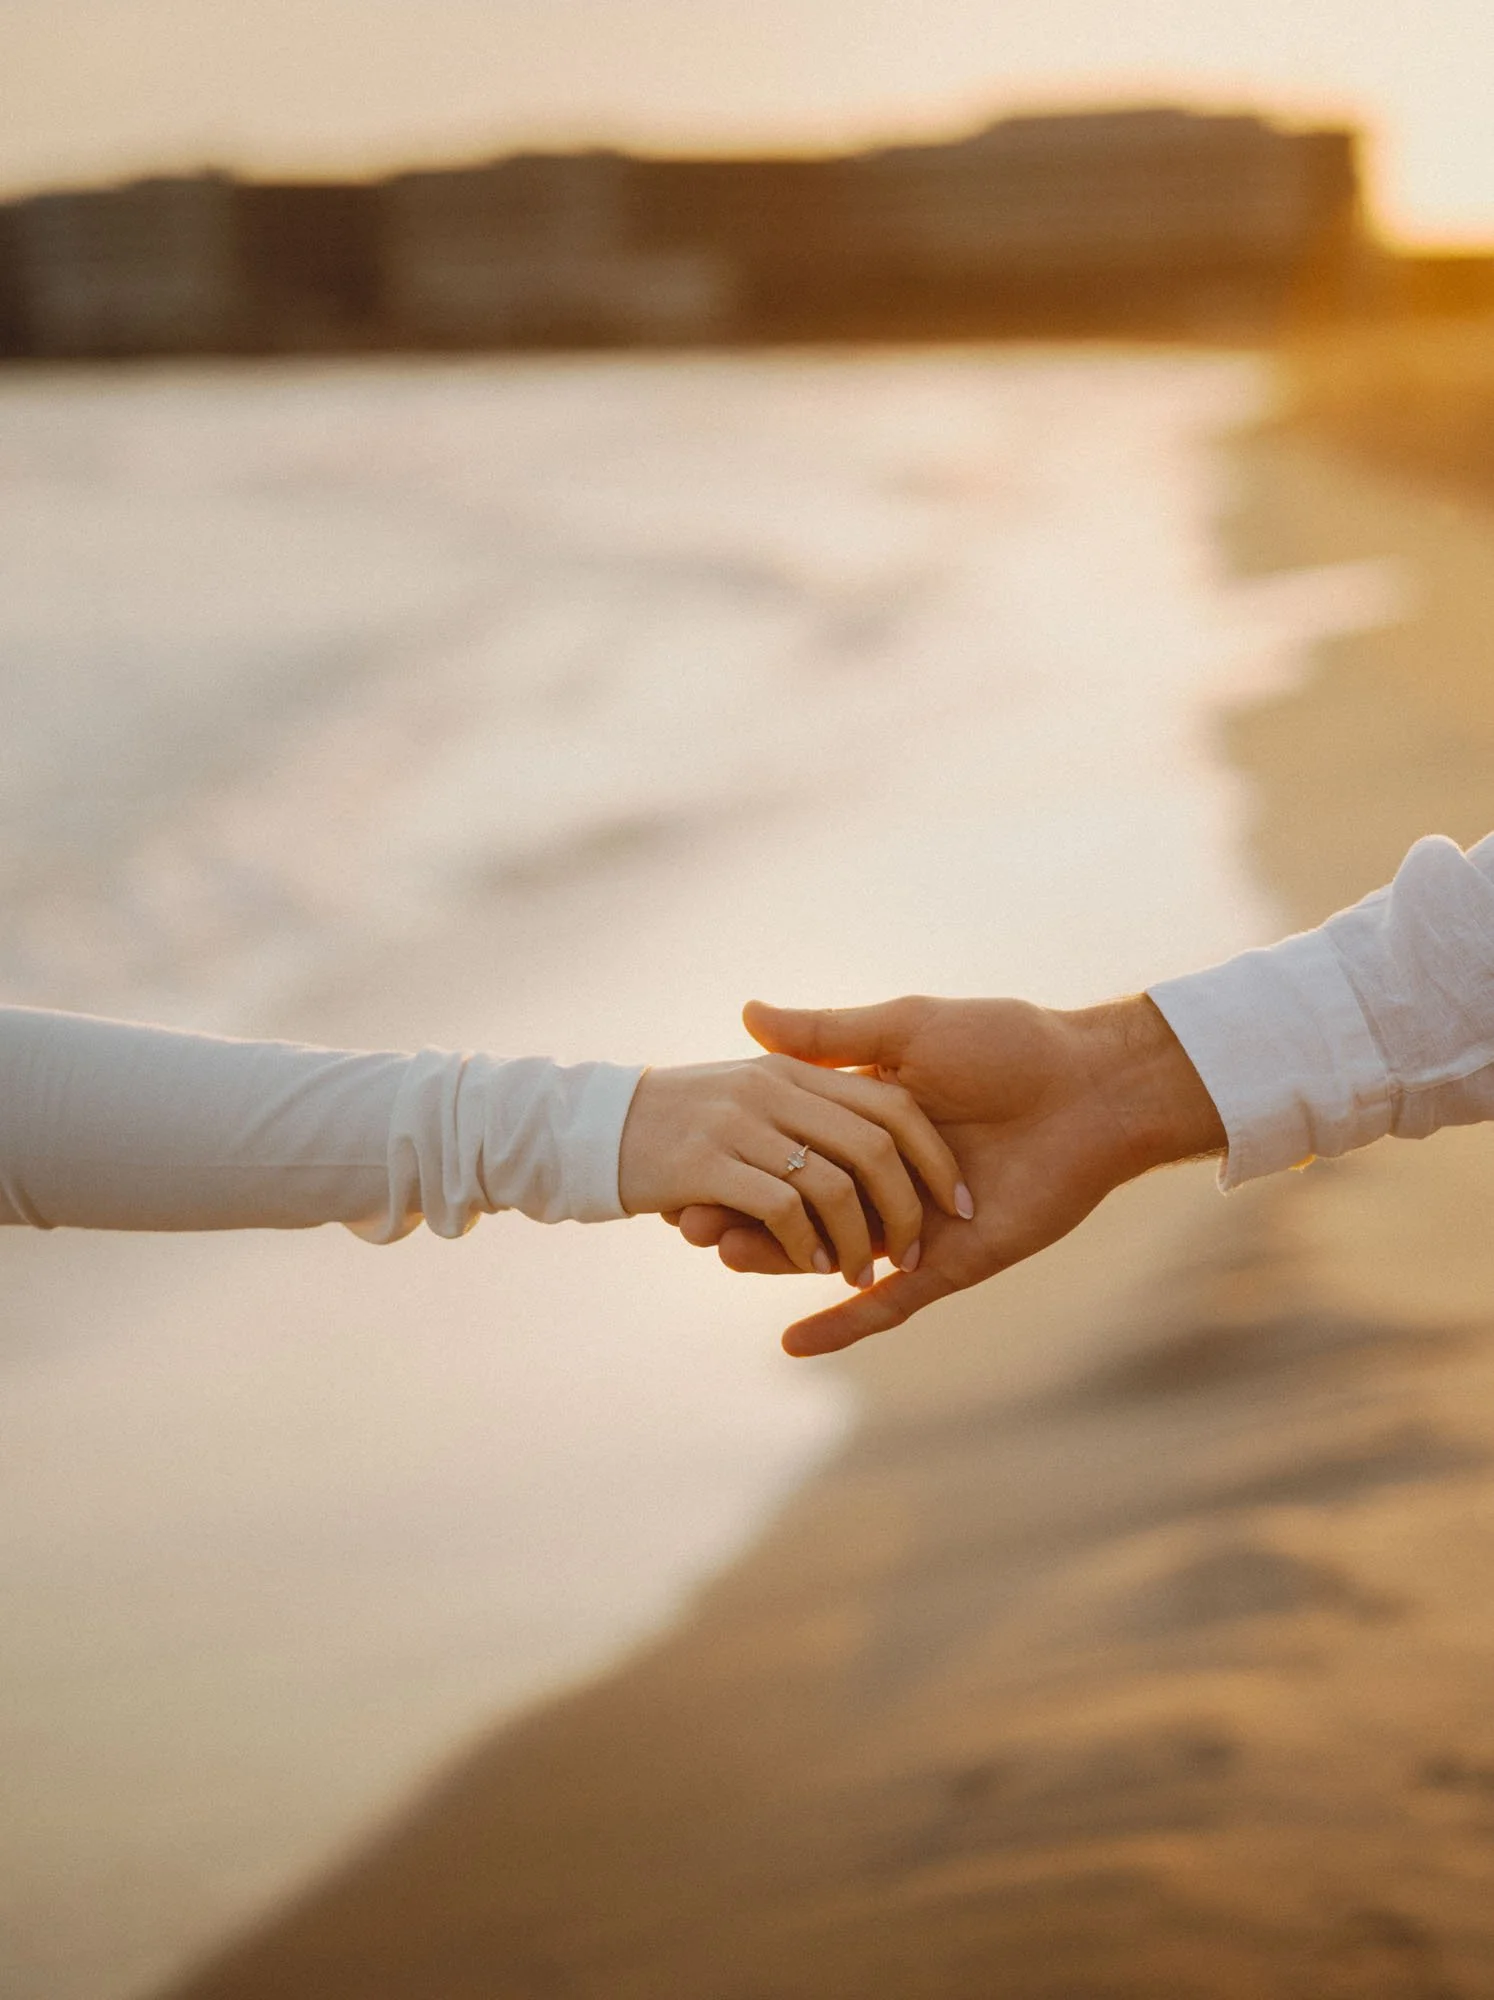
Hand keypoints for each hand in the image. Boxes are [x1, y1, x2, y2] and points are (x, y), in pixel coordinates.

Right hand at [672, 994, 1224, 1355]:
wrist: (1091, 1089)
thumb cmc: (1007, 1044)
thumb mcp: (906, 1029)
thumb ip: (830, 1036)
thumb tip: (747, 1011)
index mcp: (872, 1126)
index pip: (791, 1155)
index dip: (742, 1167)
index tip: (689, 1171)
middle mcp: (887, 1180)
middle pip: (800, 1210)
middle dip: (744, 1220)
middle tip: (689, 1226)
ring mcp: (916, 1224)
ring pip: (830, 1255)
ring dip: (777, 1264)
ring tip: (724, 1256)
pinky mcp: (951, 1262)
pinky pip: (891, 1303)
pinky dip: (845, 1324)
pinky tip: (793, 1343)